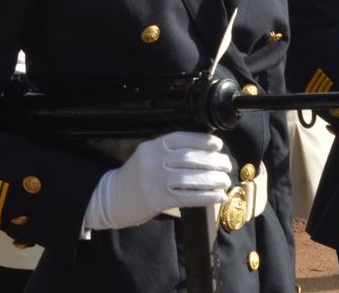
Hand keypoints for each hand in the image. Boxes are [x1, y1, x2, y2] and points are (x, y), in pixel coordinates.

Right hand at [83, 131, 232, 231]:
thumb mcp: (149, 155)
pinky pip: (188, 197)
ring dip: (214, 180)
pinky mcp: (157, 199)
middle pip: (192, 158)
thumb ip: (171, 151)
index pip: (185, 138)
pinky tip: (218, 196)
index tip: (219, 146)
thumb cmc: (137, 176)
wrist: (111, 198)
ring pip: (192, 177)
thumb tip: (207, 151)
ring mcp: (155, 180)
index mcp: (154, 145)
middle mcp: (154, 160)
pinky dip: (207, 196)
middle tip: (227, 165)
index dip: (205, 141)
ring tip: (226, 181)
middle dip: (215, 162)